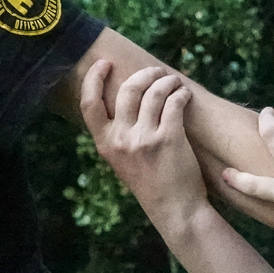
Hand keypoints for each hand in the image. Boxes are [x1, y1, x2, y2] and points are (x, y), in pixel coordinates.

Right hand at [80, 61, 205, 231]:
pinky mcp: (169, 139)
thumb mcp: (121, 160)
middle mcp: (121, 140)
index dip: (93, 78)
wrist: (174, 209)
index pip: (89, 103)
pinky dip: (181, 94)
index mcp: (104, 144)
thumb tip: (124, 96)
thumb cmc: (150, 183)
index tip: (103, 63)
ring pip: (154, 92)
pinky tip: (184, 95)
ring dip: (166, 81)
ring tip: (174, 82)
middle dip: (145, 74)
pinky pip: (174, 103)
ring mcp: (145, 139)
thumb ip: (117, 134)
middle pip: (127, 89)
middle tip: (156, 72)